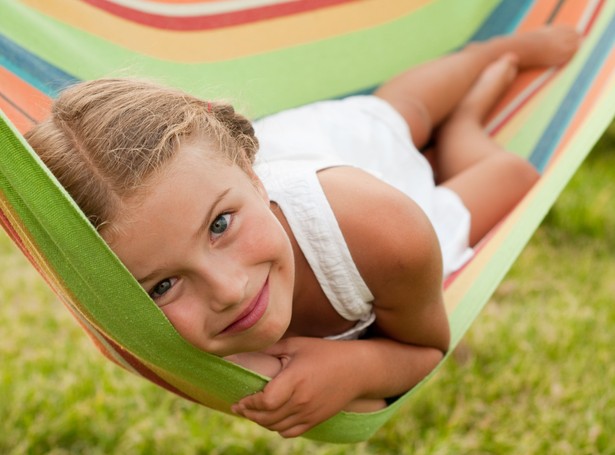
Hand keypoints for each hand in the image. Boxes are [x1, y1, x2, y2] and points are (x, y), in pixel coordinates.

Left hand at [231, 337, 364, 437]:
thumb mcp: (298, 344)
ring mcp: (309, 413)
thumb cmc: (325, 353)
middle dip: (249, 414)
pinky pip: (290, 432)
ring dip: (261, 422)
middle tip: (239, 407)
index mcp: (296, 380)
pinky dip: (277, 428)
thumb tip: (247, 348)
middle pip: (267, 417)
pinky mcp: (315, 420)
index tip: (239, 399)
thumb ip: (272, 349)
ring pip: (276, 427)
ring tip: (252, 413)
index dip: (249, 403)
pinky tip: (272, 419)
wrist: (357, 369)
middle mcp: (302, 400)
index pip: (266, 401)